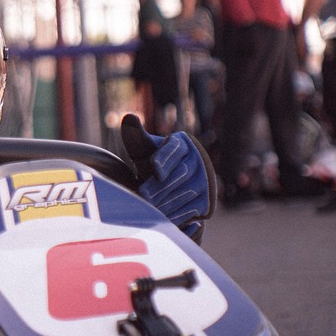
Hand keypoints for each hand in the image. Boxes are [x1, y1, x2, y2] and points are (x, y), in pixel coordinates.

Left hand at [120, 114, 215, 241]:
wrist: (167, 188)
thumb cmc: (151, 164)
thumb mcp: (143, 150)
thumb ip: (135, 137)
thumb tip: (129, 117)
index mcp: (181, 143)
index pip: (174, 149)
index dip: (165, 158)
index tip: (154, 168)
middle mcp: (198, 160)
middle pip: (181, 173)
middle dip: (161, 186)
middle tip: (143, 194)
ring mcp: (205, 181)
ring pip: (187, 192)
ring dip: (167, 201)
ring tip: (149, 207)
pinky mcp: (207, 202)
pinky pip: (192, 208)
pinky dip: (176, 214)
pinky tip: (161, 218)